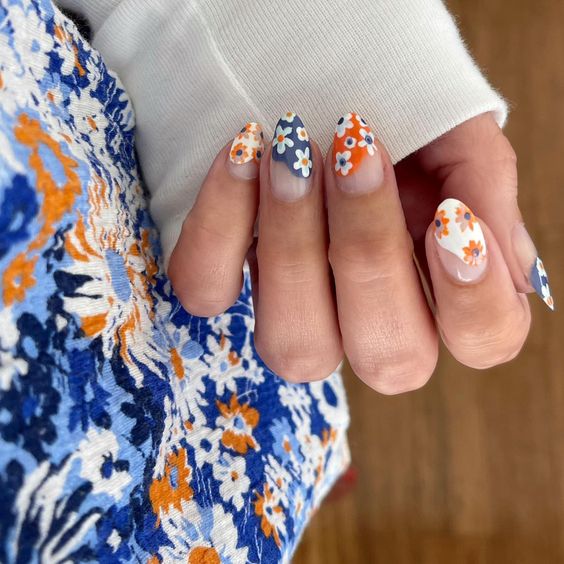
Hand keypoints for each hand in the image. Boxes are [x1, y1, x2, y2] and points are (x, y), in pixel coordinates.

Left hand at [168, 113, 552, 392]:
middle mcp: (368, 319)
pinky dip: (222, 223)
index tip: (450, 217)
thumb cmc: (393, 109)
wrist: (317, 70)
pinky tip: (244, 156)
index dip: (473, 300)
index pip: (483, 341)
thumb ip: (485, 190)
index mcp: (439, 288)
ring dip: (295, 246)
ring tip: (291, 153)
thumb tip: (502, 263)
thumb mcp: (452, 130)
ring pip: (295, 347)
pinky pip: (208, 291)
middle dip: (370, 256)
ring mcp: (294, 311)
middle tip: (355, 157)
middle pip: (388, 358)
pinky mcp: (225, 283)